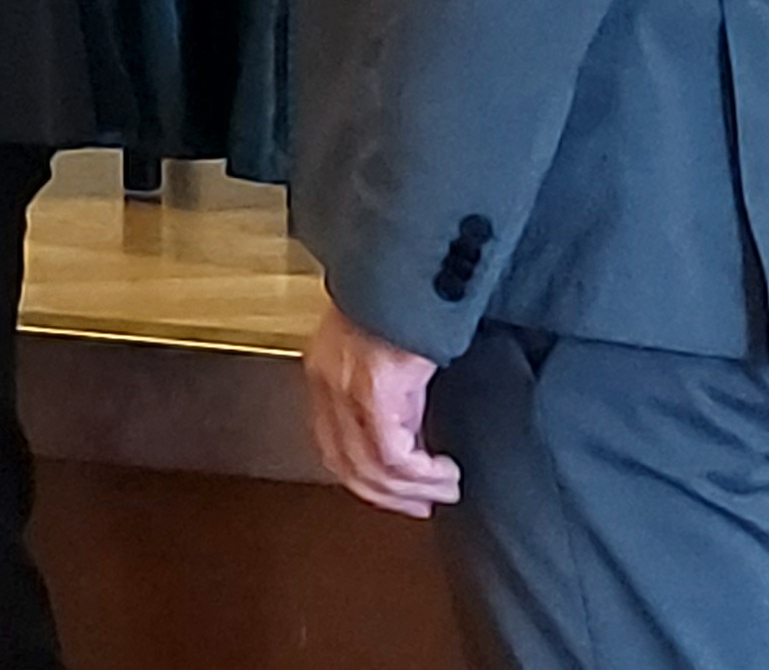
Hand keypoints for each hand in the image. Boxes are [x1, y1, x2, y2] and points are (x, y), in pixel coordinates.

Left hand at [300, 300, 458, 516]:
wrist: (408, 264)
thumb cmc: (401, 296)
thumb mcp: (381, 346)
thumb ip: (383, 385)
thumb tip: (410, 429)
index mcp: (324, 371)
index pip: (330, 446)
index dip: (363, 480)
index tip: (397, 494)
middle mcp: (327, 383)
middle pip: (346, 465)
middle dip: (388, 495)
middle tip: (424, 504)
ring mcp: (347, 388)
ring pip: (370, 468)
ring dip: (411, 490)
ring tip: (444, 489)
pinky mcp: (375, 391)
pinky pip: (392, 455)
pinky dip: (420, 474)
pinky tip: (443, 471)